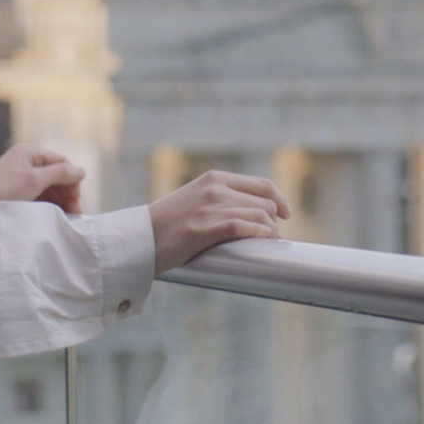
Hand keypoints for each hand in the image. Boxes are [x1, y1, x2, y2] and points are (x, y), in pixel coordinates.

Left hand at [0, 143, 84, 215]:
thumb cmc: (1, 190)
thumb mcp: (34, 179)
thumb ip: (60, 173)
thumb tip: (81, 171)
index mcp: (30, 152)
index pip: (62, 162)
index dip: (72, 179)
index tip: (77, 199)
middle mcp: (25, 161)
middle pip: (56, 174)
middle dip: (67, 191)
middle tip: (75, 211)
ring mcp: (20, 176)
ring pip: (48, 185)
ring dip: (59, 199)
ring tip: (67, 215)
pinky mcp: (15, 190)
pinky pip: (38, 193)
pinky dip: (48, 202)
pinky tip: (54, 214)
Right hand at [149, 170, 291, 274]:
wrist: (138, 238)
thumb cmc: (167, 224)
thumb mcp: (195, 199)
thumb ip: (220, 199)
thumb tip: (252, 214)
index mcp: (215, 178)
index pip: (262, 185)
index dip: (280, 200)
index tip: (285, 214)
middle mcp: (216, 188)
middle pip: (265, 202)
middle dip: (275, 221)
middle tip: (272, 238)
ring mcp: (210, 207)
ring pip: (260, 215)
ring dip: (270, 232)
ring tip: (268, 244)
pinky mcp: (205, 228)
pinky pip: (244, 227)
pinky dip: (259, 235)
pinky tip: (262, 243)